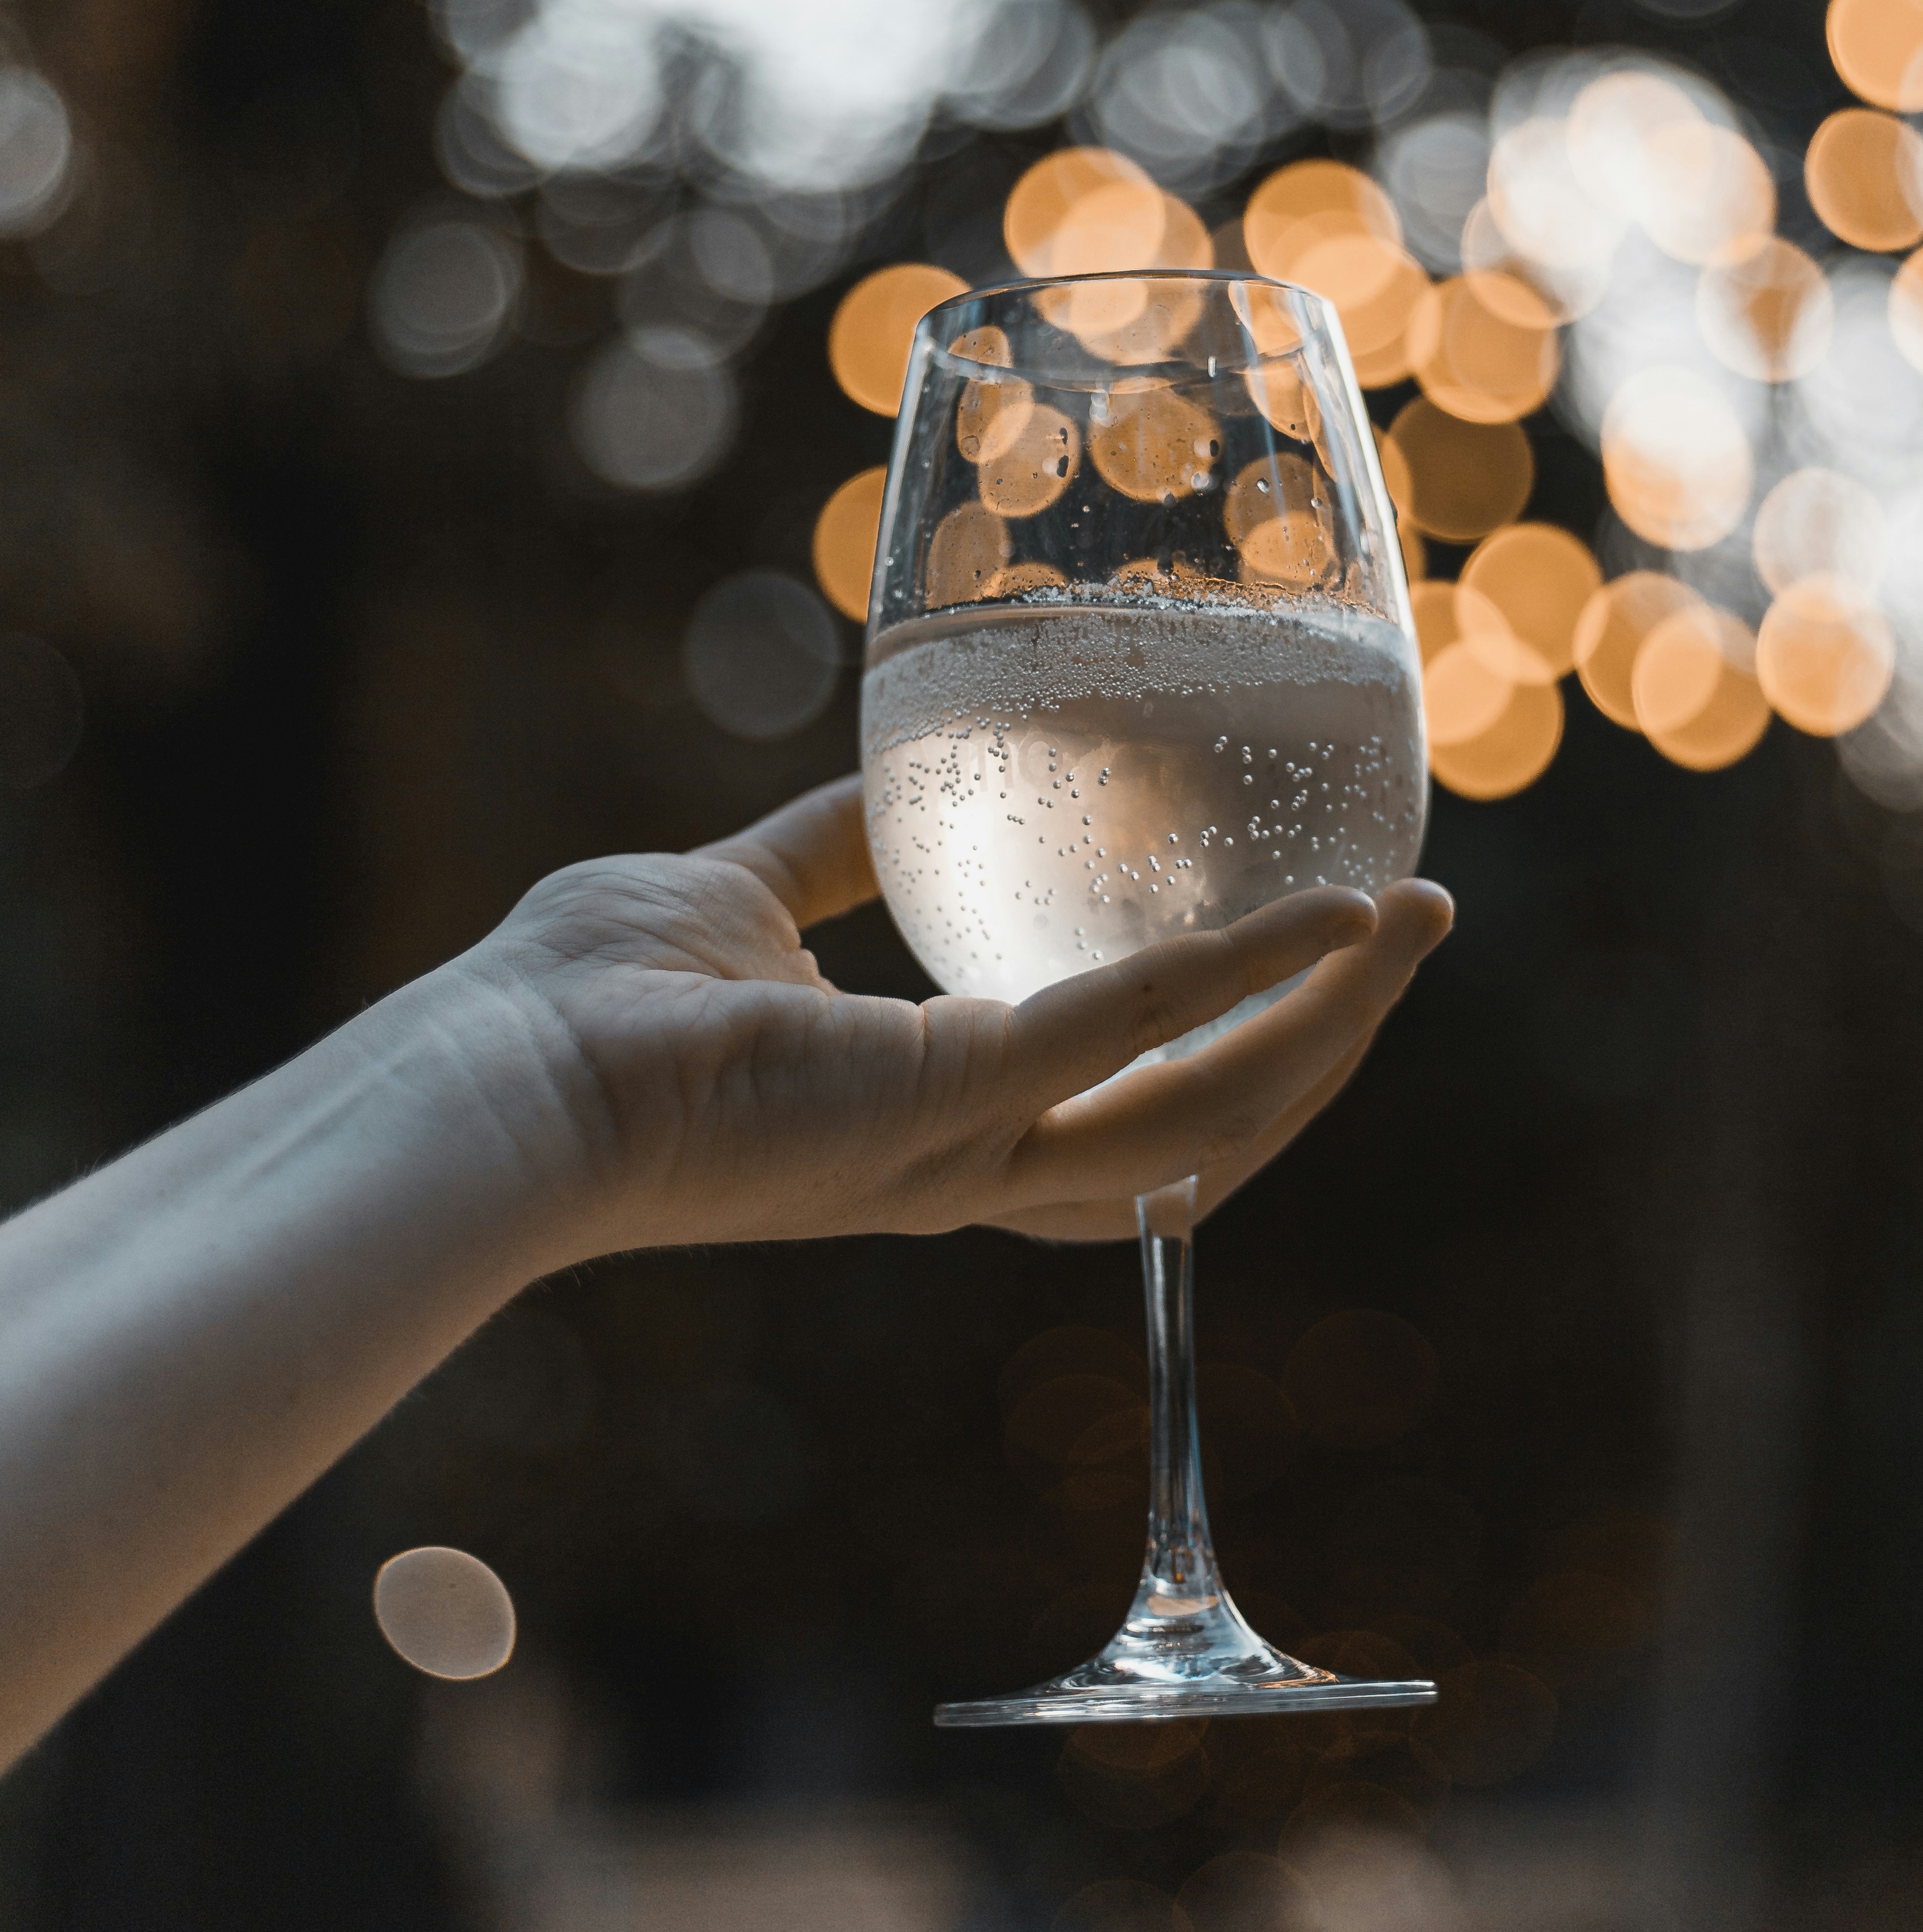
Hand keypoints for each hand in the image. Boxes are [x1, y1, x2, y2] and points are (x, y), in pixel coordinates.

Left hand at [439, 775, 1451, 1258]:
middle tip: (1416, 925)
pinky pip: (1139, 1023)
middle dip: (1328, 1036)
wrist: (496, 1078)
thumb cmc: (585, 1004)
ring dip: (1329, 1009)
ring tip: (1416, 916)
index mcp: (937, 1119)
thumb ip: (833, 848)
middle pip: (1213, 1122)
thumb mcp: (744, 898)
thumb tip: (896, 774)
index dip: (1238, 1041)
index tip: (1319, 954)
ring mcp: (975, 1141)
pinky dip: (1250, 966)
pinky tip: (1338, 912)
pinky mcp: (956, 1090)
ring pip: (1215, 1096)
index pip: (1132, 1107)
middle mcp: (977, 1157)